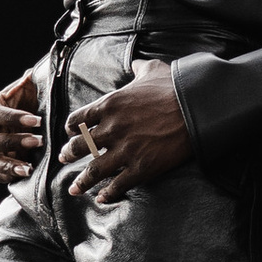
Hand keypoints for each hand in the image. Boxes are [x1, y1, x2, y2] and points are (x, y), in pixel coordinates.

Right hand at [0, 71, 43, 182]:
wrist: (47, 116)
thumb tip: (42, 70)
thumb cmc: (39, 95)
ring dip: (7, 165)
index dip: (11, 116)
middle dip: (10, 141)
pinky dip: (10, 176)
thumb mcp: (38, 82)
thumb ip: (37, 76)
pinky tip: (25, 175)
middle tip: (37, 140)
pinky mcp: (4, 164)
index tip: (36, 120)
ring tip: (28, 167)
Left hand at [58, 59, 193, 204]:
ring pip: (94, 171)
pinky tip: (102, 198)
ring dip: (82, 182)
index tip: (72, 132)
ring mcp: (125, 150)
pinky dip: (108, 193)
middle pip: (80, 146)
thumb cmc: (174, 87)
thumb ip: (138, 67)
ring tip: (74, 189)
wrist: (196, 108)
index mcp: (109, 105)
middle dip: (70, 154)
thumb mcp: (152, 69)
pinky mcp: (141, 167)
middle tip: (65, 159)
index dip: (72, 127)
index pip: (79, 119)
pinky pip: (118, 184)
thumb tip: (135, 63)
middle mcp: (111, 129)